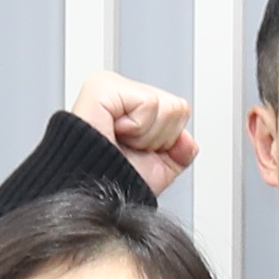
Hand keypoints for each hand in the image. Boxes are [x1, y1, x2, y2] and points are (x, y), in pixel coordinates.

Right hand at [70, 73, 196, 196]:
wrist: (90, 192)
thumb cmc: (111, 182)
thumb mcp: (157, 170)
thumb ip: (179, 153)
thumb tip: (188, 141)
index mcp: (131, 107)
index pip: (178, 112)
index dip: (164, 141)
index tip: (137, 150)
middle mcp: (122, 93)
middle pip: (177, 107)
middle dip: (158, 138)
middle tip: (128, 146)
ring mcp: (112, 86)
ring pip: (167, 106)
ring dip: (147, 136)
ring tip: (120, 140)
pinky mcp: (103, 87)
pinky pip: (149, 104)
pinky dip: (137, 128)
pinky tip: (114, 131)